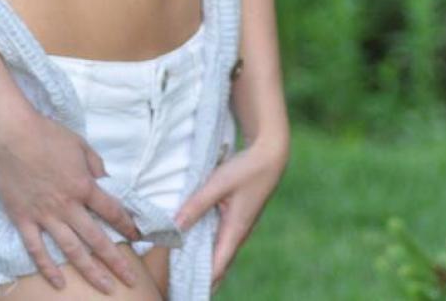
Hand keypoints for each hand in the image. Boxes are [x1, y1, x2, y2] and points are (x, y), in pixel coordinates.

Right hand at [0, 110, 143, 294]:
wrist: (13, 134)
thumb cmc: (48, 135)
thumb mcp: (80, 145)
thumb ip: (96, 165)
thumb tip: (106, 182)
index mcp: (83, 186)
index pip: (111, 211)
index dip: (127, 225)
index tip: (138, 237)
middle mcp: (67, 206)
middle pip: (96, 239)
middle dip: (116, 261)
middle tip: (130, 279)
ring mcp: (45, 216)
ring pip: (70, 250)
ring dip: (90, 271)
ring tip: (105, 287)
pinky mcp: (23, 219)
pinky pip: (36, 249)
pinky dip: (47, 268)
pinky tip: (59, 283)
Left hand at [173, 135, 288, 295]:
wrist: (269, 157)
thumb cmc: (245, 170)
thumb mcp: (218, 184)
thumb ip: (197, 205)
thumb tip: (175, 226)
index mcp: (235, 231)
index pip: (217, 267)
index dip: (203, 282)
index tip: (186, 291)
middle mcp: (238, 234)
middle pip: (219, 265)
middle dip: (203, 278)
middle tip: (181, 288)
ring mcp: (239, 227)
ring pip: (220, 252)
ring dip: (206, 263)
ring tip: (184, 272)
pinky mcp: (238, 218)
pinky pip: (222, 239)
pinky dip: (209, 247)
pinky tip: (196, 245)